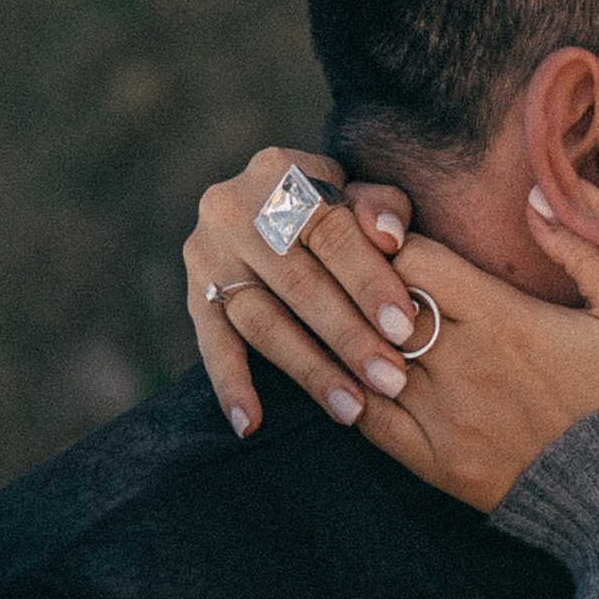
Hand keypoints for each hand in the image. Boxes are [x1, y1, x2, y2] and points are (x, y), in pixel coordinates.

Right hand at [183, 148, 418, 436]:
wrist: (276, 206)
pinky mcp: (194, 293)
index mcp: (282, 173)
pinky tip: (250, 426)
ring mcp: (206, 254)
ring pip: (261, 320)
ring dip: (309, 370)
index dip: (369, 280)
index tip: (404, 327)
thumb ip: (382, 208)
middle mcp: (232, 208)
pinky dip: (230, 386)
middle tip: (391, 380)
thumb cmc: (338, 209)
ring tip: (352, 411)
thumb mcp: (361, 195)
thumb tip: (389, 236)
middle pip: (298, 282)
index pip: (331, 232)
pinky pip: (212, 345)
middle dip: (349, 336)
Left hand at [344, 203, 598, 509]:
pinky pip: (369, 421)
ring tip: (351, 322)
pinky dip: (352, 394)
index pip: (414, 260)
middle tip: (359, 276)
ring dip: (356, 338)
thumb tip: (536, 193)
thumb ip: (581, 248)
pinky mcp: (436, 463)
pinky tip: (354, 378)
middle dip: (367, 285)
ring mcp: (444, 416)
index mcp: (503, 318)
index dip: (395, 243)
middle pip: (380, 304)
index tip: (394, 239)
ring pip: (366, 359)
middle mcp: (462, 363)